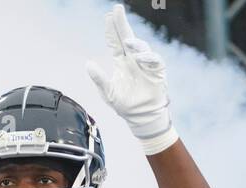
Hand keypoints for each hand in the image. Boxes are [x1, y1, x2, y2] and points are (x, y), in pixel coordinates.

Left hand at [86, 3, 177, 154]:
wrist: (141, 118)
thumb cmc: (125, 106)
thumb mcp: (108, 93)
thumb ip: (99, 79)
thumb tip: (88, 64)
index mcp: (121, 62)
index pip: (115, 43)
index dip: (111, 30)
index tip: (108, 17)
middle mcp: (133, 60)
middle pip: (127, 37)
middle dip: (122, 24)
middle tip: (117, 9)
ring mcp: (145, 65)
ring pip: (141, 47)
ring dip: (134, 43)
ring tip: (126, 41)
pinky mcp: (157, 72)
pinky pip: (154, 60)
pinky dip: (148, 58)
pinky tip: (139, 58)